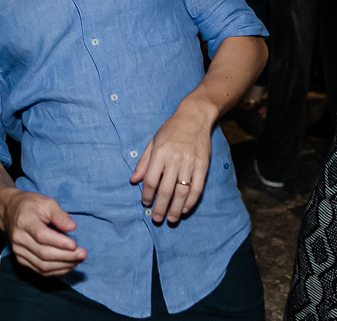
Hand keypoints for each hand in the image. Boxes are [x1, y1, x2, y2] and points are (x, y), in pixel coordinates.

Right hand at [0, 190, 86, 276]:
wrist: (9, 211)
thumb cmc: (31, 205)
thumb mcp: (46, 202)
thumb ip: (59, 214)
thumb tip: (72, 227)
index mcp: (24, 221)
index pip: (42, 236)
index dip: (59, 242)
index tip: (75, 245)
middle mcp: (19, 238)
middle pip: (43, 253)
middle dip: (65, 257)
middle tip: (83, 255)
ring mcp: (18, 251)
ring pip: (42, 265)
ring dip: (62, 266)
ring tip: (78, 261)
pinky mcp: (20, 259)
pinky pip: (39, 270)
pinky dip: (55, 271)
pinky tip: (68, 266)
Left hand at [130, 99, 213, 224]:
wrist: (195, 117)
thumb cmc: (171, 129)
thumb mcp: (153, 142)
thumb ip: (143, 162)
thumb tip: (133, 180)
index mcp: (160, 154)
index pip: (151, 180)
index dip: (147, 195)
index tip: (146, 203)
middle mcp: (175, 160)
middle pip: (166, 190)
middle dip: (160, 207)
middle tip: (157, 219)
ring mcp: (190, 164)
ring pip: (182, 192)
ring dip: (175, 208)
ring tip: (171, 219)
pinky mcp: (203, 166)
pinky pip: (197, 188)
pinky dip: (191, 201)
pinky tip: (185, 209)